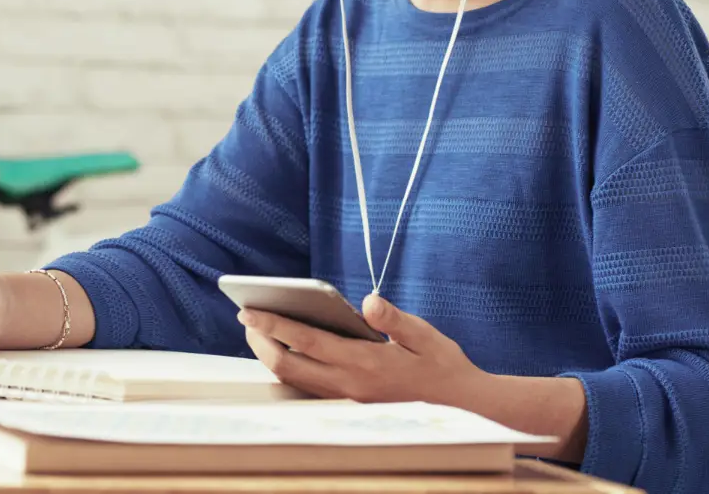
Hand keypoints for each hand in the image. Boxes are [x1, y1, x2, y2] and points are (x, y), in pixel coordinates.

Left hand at [239, 294, 487, 405]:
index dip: (273, 324)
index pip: (306, 341)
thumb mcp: (424, 335)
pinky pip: (308, 389)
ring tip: (258, 333)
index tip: (248, 311)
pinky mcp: (350, 405)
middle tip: (246, 319)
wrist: (463, 407)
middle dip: (260, 342)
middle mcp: (350, 384)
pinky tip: (286, 354)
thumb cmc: (442, 365)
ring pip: (294, 380)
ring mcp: (348, 398)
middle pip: (288, 365)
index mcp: (365, 362)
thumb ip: (393, 319)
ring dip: (271, 357)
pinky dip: (289, 371)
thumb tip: (367, 301)